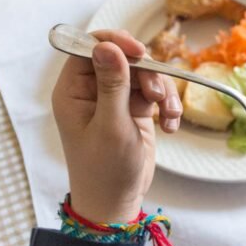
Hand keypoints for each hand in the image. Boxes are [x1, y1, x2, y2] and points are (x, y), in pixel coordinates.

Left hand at [51, 30, 182, 223]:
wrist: (118, 202)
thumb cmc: (106, 169)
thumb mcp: (111, 125)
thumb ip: (112, 84)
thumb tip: (106, 45)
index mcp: (74, 90)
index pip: (90, 48)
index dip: (116, 43)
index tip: (140, 51)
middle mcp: (92, 90)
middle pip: (124, 58)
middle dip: (147, 73)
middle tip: (156, 95)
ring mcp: (116, 100)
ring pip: (145, 74)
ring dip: (163, 91)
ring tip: (169, 114)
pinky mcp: (136, 110)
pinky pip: (157, 93)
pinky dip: (169, 106)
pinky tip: (171, 127)